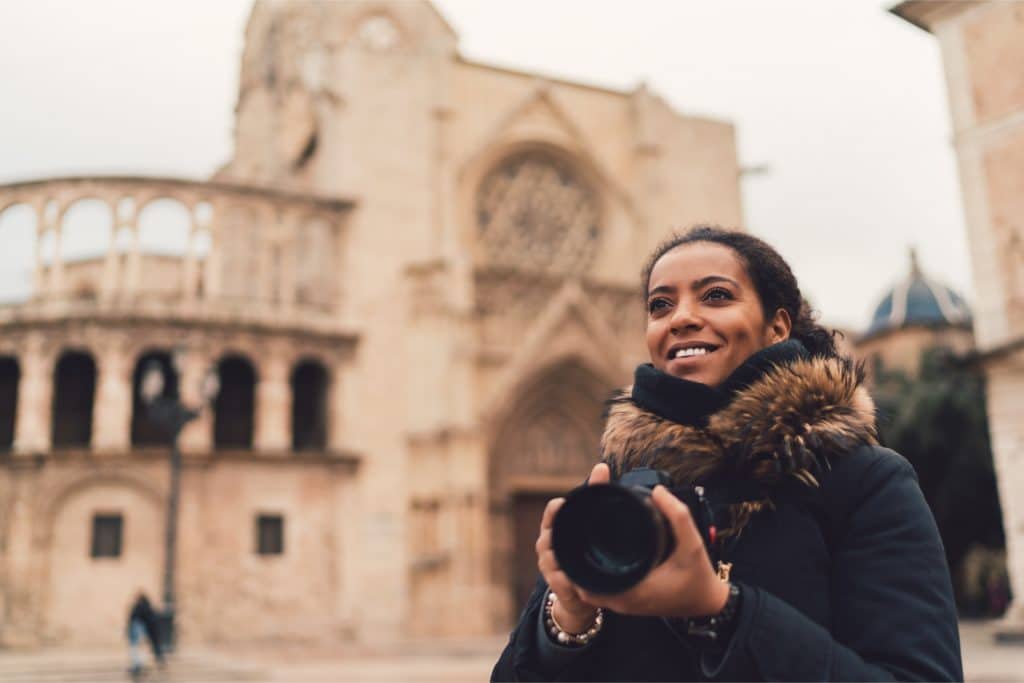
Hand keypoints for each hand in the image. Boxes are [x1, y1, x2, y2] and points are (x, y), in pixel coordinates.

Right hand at [535, 462, 610, 632]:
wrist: (581, 592)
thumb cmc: (584, 549)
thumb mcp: (588, 521)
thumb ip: (595, 491)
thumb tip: (602, 466)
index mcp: (556, 526)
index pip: (552, 512)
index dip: (555, 510)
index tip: (563, 505)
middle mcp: (548, 544)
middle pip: (549, 536)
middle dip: (556, 537)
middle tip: (571, 535)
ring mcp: (550, 566)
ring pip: (551, 559)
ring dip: (561, 560)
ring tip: (573, 560)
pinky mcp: (557, 586)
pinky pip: (559, 582)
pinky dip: (566, 581)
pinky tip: (575, 582)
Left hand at [576, 485, 729, 618]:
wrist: (708, 605)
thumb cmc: (699, 577)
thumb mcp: (693, 544)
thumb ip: (678, 517)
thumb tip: (658, 492)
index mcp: (632, 591)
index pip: (586, 579)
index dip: (574, 556)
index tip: (575, 530)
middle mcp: (623, 601)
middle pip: (582, 581)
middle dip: (575, 556)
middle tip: (576, 527)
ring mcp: (624, 604)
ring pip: (590, 585)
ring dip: (584, 564)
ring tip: (583, 535)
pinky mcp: (629, 601)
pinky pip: (602, 587)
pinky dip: (596, 571)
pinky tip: (599, 550)